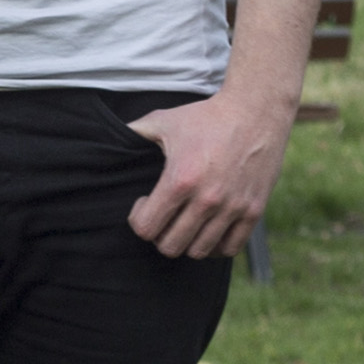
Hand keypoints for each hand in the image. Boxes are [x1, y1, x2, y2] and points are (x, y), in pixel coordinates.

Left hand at [126, 85, 291, 261]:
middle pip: (170, 246)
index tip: (145, 203)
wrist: (255, 111)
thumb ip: (133, 133)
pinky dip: (215, 246)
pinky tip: (208, 228)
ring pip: (199, 251)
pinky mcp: (254, 211)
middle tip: (164, 215)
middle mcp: (207, 199)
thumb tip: (107, 139)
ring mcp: (233, 208)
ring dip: (186, 241)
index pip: (146, 228)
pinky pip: (231, 248)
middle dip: (159, 234)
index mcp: (180, 180)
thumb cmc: (205, 117)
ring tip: (185, 221)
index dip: (138, 219)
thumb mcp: (162, 121)